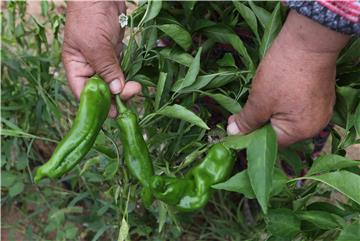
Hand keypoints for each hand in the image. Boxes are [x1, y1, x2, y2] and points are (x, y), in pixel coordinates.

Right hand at [62, 1, 140, 117]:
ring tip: (136, 88)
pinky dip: (129, 78)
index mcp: (76, 68)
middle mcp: (89, 68)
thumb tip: (115, 91)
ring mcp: (103, 62)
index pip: (84, 93)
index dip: (97, 106)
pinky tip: (137, 81)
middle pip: (101, 91)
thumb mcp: (96, 44)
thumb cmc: (91, 17)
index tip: (113, 114)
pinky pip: (122, 72)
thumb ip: (106, 68)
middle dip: (116, 95)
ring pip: (114, 83)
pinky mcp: (115, 56)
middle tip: (132, 92)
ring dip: (125, 88)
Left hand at [227, 10, 349, 146]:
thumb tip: (233, 134)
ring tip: (258, 99)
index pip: (270, 143)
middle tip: (242, 112)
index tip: (235, 127)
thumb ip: (247, 121)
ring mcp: (321, 110)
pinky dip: (283, 104)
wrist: (309, 40)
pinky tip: (274, 92)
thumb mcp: (259, 100)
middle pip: (280, 132)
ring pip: (288, 119)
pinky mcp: (321, 97)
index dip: (249, 136)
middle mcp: (315, 126)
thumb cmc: (283, 72)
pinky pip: (297, 108)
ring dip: (270, 113)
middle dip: (260, 123)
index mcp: (301, 131)